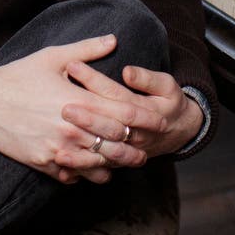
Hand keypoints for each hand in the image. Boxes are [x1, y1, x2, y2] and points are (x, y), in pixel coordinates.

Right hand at [0, 35, 155, 183]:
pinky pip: (74, 177)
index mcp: (78, 100)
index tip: (156, 121)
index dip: (143, 119)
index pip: (122, 114)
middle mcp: (71, 128)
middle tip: (145, 150)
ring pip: (98, 166)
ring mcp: (58, 149)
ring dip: (112, 165)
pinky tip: (91, 168)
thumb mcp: (52, 57)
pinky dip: (86, 174)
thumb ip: (87, 50)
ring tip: (122, 163)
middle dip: (134, 149)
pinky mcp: (43, 163)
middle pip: (116, 144)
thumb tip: (114, 39)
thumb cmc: (18, 76)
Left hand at [60, 62, 203, 158]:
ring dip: (80, 149)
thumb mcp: (166, 85)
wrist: (177, 132)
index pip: (116, 94)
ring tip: (56, 145)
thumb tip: (127, 72)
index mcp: (148, 111)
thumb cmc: (168, 102)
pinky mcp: (119, 161)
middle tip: (62, 107)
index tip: (72, 66)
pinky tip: (60, 162)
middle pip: (108, 125)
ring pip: (103, 152)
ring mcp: (128, 150)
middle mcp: (137, 134)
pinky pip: (99, 168)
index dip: (94, 80)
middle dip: (85, 116)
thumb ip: (147, 78)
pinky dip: (80, 167)